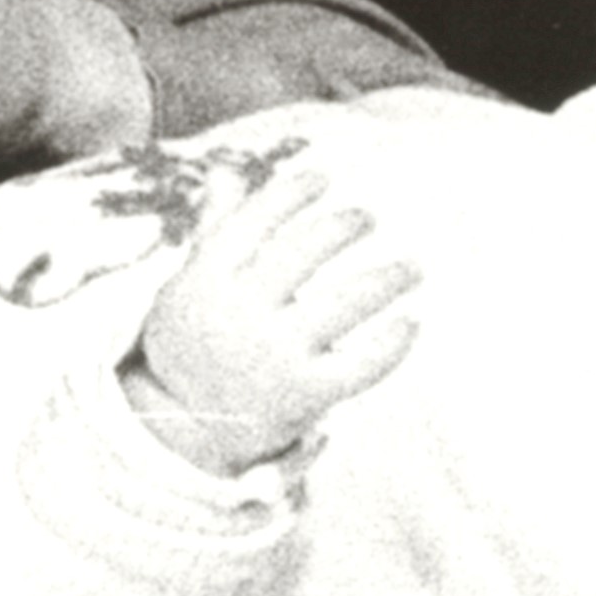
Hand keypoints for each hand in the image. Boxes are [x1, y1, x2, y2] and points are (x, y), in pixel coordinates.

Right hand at [124, 163, 420, 475]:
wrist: (183, 426)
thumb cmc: (195, 340)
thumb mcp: (191, 283)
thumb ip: (216, 228)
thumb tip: (226, 169)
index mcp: (207, 278)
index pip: (254, 221)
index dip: (291, 193)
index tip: (321, 178)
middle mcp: (240, 312)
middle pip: (304, 253)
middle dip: (343, 227)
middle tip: (368, 217)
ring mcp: (273, 354)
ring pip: (345, 303)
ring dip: (387, 279)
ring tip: (412, 267)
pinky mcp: (303, 394)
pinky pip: (361, 364)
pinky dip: (392, 342)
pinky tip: (411, 322)